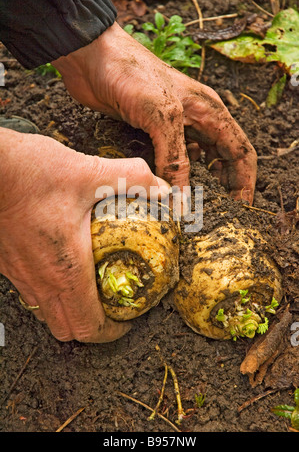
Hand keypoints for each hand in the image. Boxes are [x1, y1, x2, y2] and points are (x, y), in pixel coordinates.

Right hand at [0, 128, 168, 341]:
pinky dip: (48, 289)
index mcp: (65, 269)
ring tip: (87, 288)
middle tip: (110, 307)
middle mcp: (39, 280)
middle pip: (66, 329)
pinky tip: (58, 262)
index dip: (113, 331)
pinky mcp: (5, 261)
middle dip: (92, 326)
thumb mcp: (90, 173)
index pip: (89, 326)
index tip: (127, 321)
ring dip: (68, 308)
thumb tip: (159, 187)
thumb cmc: (30, 174)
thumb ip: (132, 179)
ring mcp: (18, 273)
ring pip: (45, 312)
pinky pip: (28, 290)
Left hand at [52, 22, 256, 203]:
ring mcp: (174, 128)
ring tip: (193, 208)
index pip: (240, 151)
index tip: (240, 208)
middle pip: (221, 160)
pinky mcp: (151, 133)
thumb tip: (182, 198)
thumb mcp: (162, 116)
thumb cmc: (132, 74)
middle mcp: (197, 121)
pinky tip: (166, 191)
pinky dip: (171, 178)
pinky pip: (169, 161)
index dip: (244, 181)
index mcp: (210, 112)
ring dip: (197, 184)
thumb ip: (175, 157)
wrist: (92, 59)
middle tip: (218, 214)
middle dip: (224, 187)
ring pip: (196, 162)